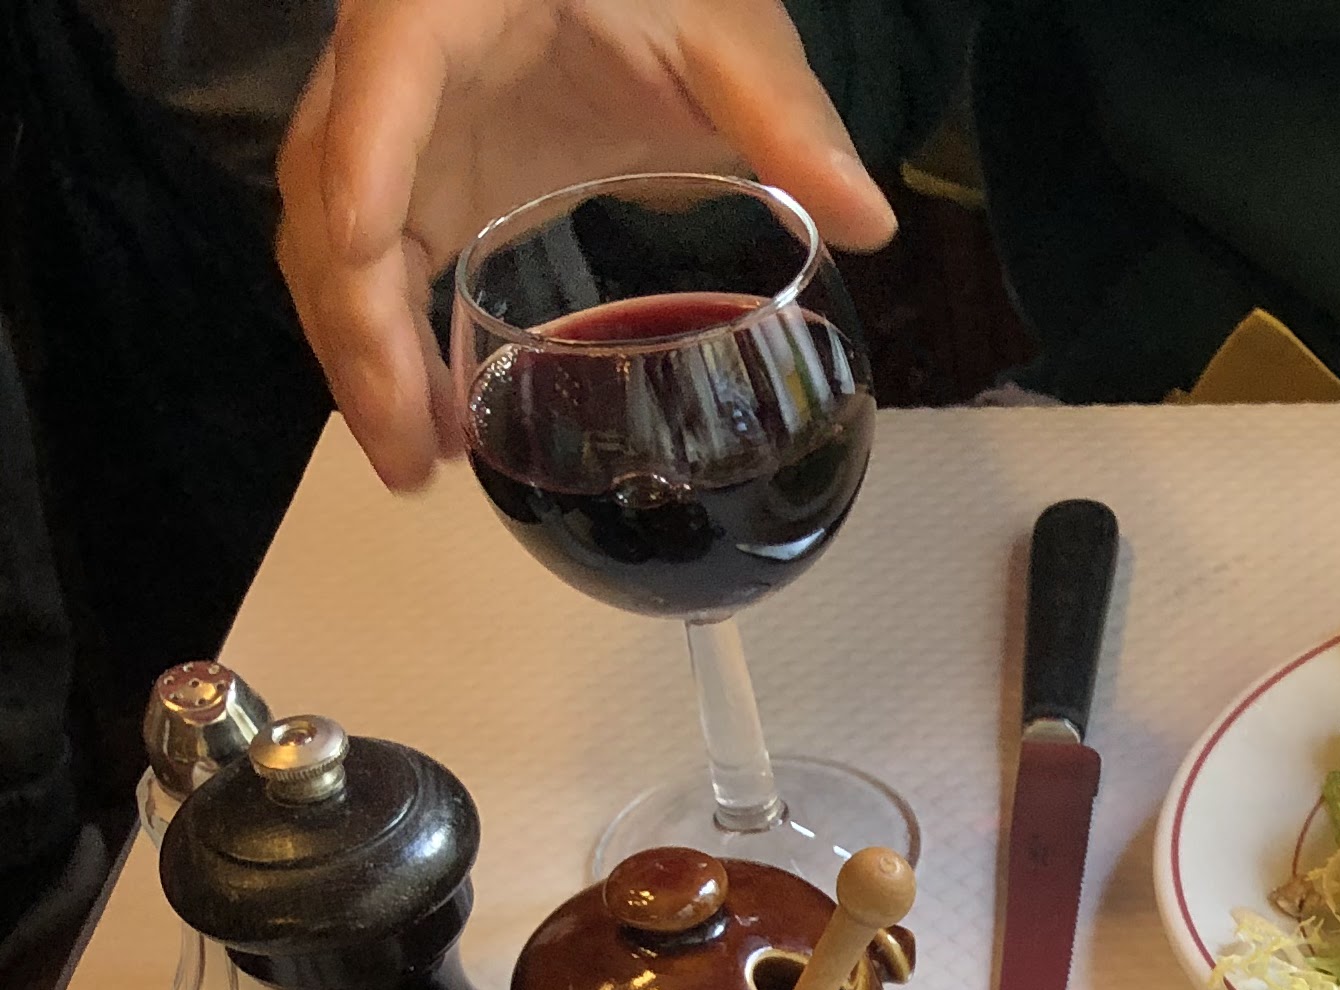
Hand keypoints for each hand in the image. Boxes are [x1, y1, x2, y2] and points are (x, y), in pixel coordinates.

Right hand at [278, 0, 897, 492]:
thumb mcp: (733, 34)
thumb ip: (790, 118)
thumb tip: (873, 220)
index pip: (390, 66)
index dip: (372, 155)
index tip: (375, 251)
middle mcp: (399, 57)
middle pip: (330, 176)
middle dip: (356, 316)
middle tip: (411, 446)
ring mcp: (402, 122)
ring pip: (334, 233)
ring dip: (362, 349)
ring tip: (418, 462)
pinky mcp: (424, 173)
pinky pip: (377, 258)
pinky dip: (390, 340)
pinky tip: (435, 423)